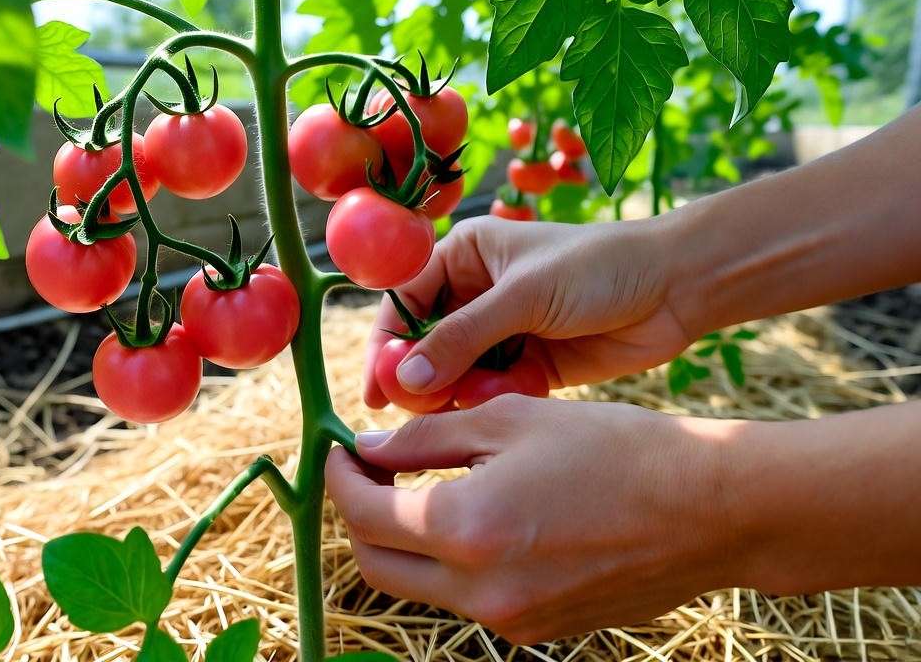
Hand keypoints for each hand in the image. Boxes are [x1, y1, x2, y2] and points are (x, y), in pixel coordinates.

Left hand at [325, 395, 748, 642]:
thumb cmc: (616, 448)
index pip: (363, 515)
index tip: (339, 450)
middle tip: (371, 472)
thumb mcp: (510, 420)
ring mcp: (510, 622)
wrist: (711, 511)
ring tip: (422, 489)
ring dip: (404, 542)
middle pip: (376, 565)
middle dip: (360, 517)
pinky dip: (451, 563)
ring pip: (418, 587)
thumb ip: (425, 438)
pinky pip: (467, 601)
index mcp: (466, 529)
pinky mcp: (538, 631)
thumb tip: (369, 449)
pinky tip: (477, 518)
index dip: (340, 479)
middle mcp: (480, 591)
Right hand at [363, 215, 693, 407]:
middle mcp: (476, 292)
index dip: (387, 342)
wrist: (676, 287)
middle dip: (419, 376)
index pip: (405, 300)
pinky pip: (492, 389)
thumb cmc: (599, 267)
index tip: (378, 386)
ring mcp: (503, 331)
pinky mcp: (530, 365)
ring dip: (456, 392)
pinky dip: (491, 400)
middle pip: (425, 342)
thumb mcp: (524, 295)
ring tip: (461, 408)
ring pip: (456, 372)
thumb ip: (463, 337)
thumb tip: (405, 377)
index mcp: (466, 255)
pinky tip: (504, 402)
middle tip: (414, 409)